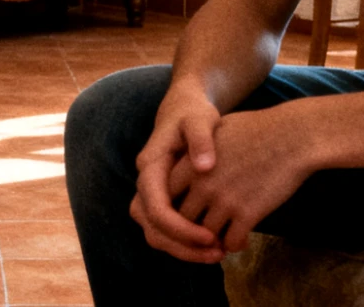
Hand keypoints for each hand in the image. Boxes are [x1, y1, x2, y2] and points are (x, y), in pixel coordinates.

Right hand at [131, 86, 226, 262]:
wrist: (183, 109)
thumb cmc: (193, 114)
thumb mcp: (200, 119)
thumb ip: (201, 139)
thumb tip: (204, 167)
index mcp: (151, 165)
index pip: (156, 208)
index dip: (181, 228)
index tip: (211, 236)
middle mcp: (145, 183)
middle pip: (152, 228)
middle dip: (182, 246)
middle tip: (218, 253)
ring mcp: (150, 194)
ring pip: (155, 234)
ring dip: (183, 250)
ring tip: (217, 253)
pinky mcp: (160, 200)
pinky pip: (165, 231)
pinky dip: (185, 243)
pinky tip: (213, 244)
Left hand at [168, 108, 314, 253]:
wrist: (291, 137)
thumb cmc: (256, 130)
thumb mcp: (216, 134)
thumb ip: (197, 154)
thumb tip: (191, 164)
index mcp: (190, 164)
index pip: (166, 197)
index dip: (172, 209)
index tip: (184, 214)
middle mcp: (202, 184)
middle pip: (182, 219)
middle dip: (189, 230)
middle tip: (200, 235)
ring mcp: (224, 200)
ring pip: (205, 235)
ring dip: (212, 241)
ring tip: (219, 241)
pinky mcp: (247, 213)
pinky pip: (231, 241)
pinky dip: (234, 244)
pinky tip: (240, 239)